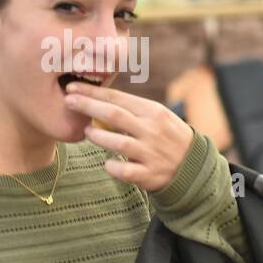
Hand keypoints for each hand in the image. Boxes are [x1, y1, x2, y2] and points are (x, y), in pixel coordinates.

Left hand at [65, 82, 195, 190]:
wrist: (194, 166)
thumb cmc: (169, 137)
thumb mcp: (158, 116)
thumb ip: (132, 110)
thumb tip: (98, 100)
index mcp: (154, 112)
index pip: (118, 98)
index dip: (93, 92)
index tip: (72, 88)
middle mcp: (152, 131)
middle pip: (114, 115)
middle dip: (88, 106)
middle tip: (68, 102)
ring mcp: (151, 153)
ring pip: (117, 143)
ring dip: (98, 136)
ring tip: (88, 132)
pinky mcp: (149, 174)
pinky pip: (124, 170)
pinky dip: (112, 166)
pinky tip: (107, 163)